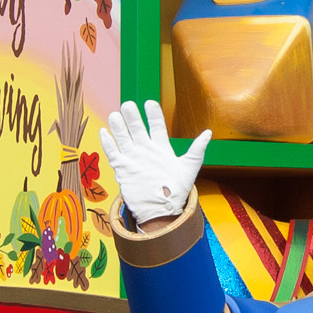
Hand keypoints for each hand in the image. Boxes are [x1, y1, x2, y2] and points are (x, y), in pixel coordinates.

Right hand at [95, 101, 208, 226]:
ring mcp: (133, 157)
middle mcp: (146, 149)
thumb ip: (197, 149)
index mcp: (162, 147)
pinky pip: (113, 153)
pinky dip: (108, 143)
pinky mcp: (122, 168)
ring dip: (119, 126)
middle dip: (132, 117)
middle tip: (128, 104)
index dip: (153, 114)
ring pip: (124, 138)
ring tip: (115, 114)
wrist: (163, 209)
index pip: (157, 126)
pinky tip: (104, 132)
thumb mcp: (190, 167)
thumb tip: (209, 132)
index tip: (150, 103)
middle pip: (137, 129)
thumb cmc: (177, 189)